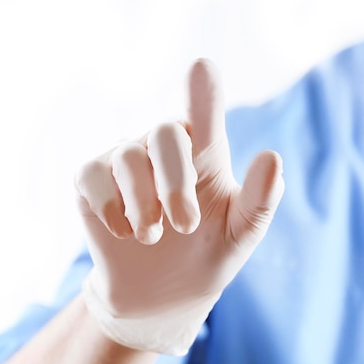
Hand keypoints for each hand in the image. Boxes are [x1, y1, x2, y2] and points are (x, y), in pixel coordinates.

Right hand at [75, 59, 283, 354]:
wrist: (161, 295)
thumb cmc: (207, 254)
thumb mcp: (240, 235)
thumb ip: (258, 201)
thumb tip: (272, 157)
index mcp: (205, 152)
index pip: (205, 114)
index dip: (202, 92)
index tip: (201, 68)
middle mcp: (163, 148)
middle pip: (165, 133)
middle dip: (175, 183)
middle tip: (185, 226)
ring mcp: (124, 161)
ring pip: (127, 156)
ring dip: (142, 203)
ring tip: (152, 237)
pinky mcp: (91, 181)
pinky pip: (91, 175)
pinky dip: (108, 205)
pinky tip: (123, 232)